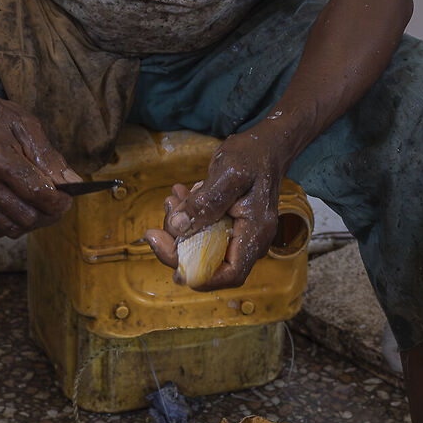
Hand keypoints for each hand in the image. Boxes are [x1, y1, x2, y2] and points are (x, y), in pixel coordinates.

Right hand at [0, 96, 74, 236]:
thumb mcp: (29, 128)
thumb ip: (51, 158)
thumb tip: (73, 183)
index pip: (37, 193)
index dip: (59, 201)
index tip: (66, 197)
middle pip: (28, 216)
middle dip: (50, 213)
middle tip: (56, 201)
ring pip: (14, 229)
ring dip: (33, 220)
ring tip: (39, 203)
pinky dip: (15, 222)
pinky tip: (19, 204)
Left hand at [143, 132, 290, 290]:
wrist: (265, 146)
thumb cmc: (253, 155)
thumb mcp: (228, 172)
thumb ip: (204, 202)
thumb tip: (177, 227)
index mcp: (255, 232)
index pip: (230, 274)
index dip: (199, 276)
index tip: (171, 263)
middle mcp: (249, 240)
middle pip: (210, 264)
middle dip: (179, 249)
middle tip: (157, 229)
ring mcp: (239, 235)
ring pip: (202, 249)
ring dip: (180, 230)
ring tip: (172, 201)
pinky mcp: (228, 226)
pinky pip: (203, 233)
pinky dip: (187, 219)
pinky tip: (180, 197)